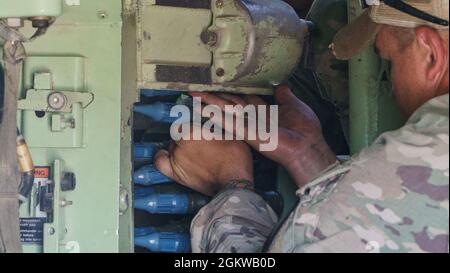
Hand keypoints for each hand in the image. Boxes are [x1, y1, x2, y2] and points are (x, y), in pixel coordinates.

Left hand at [154, 125, 253, 196]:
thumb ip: (215, 125)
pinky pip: (160, 163)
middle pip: (178, 135)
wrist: (234, 183)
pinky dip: (162, 157)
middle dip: (187, 137)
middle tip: (200, 141)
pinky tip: (165, 155)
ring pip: (172, 147)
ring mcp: (176, 159)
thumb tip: (210, 118)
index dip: (192, 125)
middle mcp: (180, 144)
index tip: (200, 129)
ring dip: (180, 147)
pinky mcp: (176, 174)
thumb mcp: (230, 133)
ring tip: (194, 152)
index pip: (185, 122)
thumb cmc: (235, 158)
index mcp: (192, 131)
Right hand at [190, 86, 336, 186]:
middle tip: (198, 89)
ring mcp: (249, 126)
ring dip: (210, 103)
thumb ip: (284, 95)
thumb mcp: (294, 105)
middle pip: (230, 103)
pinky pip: (230, 123)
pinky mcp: (248, 134)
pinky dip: (217, 116)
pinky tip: (204, 110)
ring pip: (226, 111)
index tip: (218, 86)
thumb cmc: (304, 128)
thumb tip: (281, 85)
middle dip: (214, 96)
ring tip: (195, 96)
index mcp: (263, 111)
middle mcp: (253, 118)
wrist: (307, 146)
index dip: (230, 91)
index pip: (242, 98)